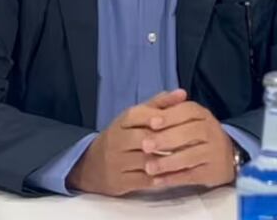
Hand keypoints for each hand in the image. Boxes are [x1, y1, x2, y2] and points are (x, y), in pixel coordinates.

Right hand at [66, 89, 186, 195]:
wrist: (91, 165)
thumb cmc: (123, 136)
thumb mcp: (136, 118)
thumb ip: (159, 104)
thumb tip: (182, 93)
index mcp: (121, 122)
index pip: (135, 115)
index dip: (154, 116)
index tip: (170, 120)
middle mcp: (116, 141)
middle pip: (141, 138)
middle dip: (165, 141)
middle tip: (185, 142)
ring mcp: (116, 163)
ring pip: (145, 161)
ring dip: (166, 161)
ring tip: (184, 158)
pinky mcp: (118, 182)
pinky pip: (142, 180)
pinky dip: (159, 178)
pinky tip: (171, 174)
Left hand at [133, 98, 236, 188]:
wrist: (228, 156)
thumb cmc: (197, 135)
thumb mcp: (188, 119)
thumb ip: (168, 111)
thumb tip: (149, 107)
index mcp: (203, 115)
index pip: (188, 111)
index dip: (170, 116)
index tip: (151, 123)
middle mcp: (211, 131)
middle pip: (191, 132)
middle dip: (166, 138)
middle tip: (145, 145)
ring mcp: (214, 152)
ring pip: (191, 156)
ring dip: (168, 162)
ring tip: (148, 167)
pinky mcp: (212, 172)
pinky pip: (192, 176)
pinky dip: (174, 178)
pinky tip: (158, 180)